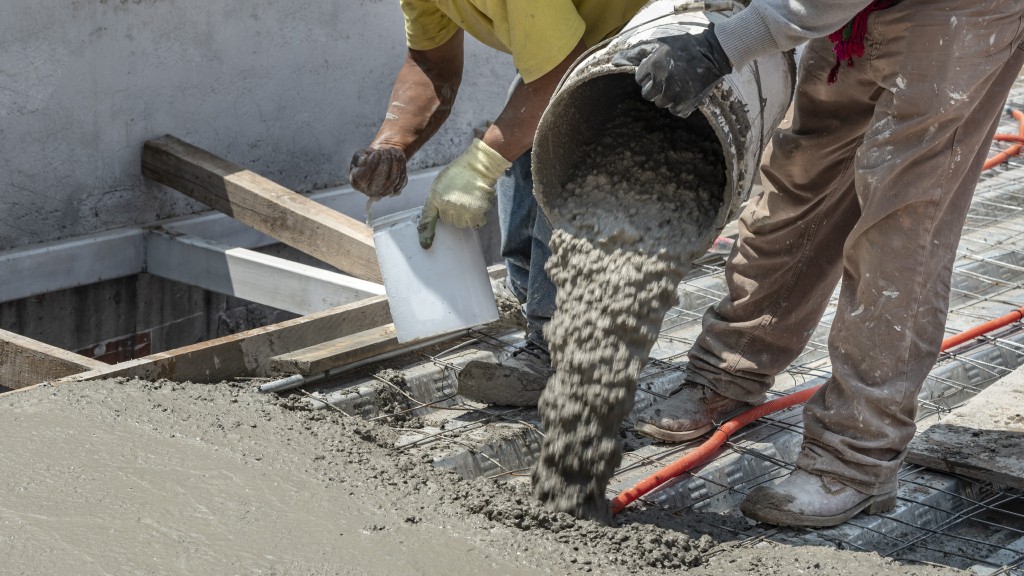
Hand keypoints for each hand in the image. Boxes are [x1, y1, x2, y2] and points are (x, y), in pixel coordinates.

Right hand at [348, 146, 408, 197]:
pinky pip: (401, 179)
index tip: (376, 153)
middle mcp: (369, 190)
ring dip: (395, 162)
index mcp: (357, 182)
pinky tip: (398, 155)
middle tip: (385, 150)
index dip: (372, 163)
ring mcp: (383, 192)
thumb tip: (364, 160)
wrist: (378, 164)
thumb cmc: (366, 158)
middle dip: (385, 161)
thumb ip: (359, 157)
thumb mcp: (359, 155)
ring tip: (392, 150)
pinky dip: (401, 166)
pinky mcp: (395, 190)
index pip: (364, 175)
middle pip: (380, 177)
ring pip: (393, 178)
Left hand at [417, 139, 510, 248]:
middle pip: (449, 222)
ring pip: (463, 224)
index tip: (425, 245)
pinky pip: (477, 223)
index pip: (427, 219)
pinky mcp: (477, 213)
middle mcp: (447, 206)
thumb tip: (438, 215)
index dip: (425, 233)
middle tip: (460, 200)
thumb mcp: (440, 183)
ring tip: (470, 200)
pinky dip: (479, 217)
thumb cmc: (459, 173)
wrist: (478, 166)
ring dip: (467, 217)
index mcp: (435, 198)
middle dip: (454, 214)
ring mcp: (462, 211)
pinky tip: (479, 204)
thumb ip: (437, 199)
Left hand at [612, 25, 731, 117]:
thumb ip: (634, 53)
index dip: (649, 73)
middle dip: (655, 87)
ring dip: (667, 96)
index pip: (639, 79)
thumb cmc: (683, 46)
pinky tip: (685, 93)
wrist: (713, 52)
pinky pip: (677, 112)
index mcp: (653, 66)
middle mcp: (662, 82)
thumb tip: (614, 61)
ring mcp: (675, 94)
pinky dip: (680, 105)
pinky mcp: (688, 103)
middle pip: (648, 95)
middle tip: (668, 77)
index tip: (660, 67)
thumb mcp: (657, 44)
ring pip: (662, 104)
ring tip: (678, 84)